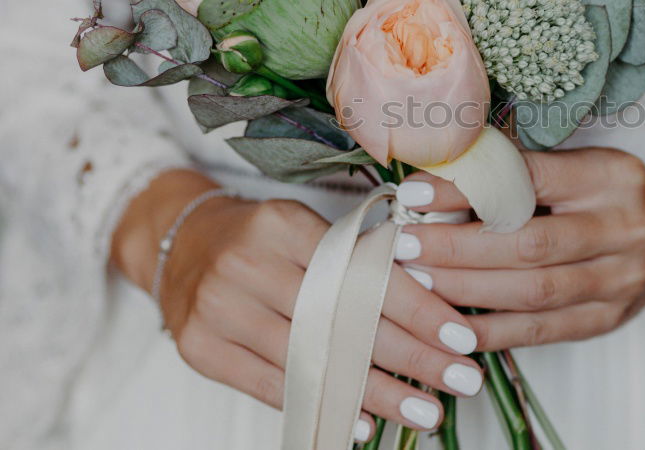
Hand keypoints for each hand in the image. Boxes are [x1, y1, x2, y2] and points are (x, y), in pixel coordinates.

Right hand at [111, 170, 482, 440]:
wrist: (180, 242)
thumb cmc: (260, 236)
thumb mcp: (306, 225)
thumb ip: (356, 257)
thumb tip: (430, 302)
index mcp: (283, 224)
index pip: (364, 273)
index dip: (419, 309)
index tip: (461, 338)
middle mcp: (248, 264)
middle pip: (343, 320)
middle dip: (412, 356)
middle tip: (459, 382)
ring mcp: (219, 308)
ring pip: (313, 360)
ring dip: (377, 392)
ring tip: (425, 412)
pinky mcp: (201, 349)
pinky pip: (271, 387)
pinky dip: (321, 405)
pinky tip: (363, 422)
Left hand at [393, 151, 644, 350]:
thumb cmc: (600, 194)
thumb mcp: (573, 167)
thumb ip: (516, 174)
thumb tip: (431, 182)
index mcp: (611, 175)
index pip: (528, 179)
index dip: (465, 189)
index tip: (412, 194)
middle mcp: (624, 227)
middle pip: (528, 243)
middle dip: (456, 248)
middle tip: (404, 247)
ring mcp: (622, 279)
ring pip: (533, 291)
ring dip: (466, 290)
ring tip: (417, 283)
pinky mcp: (609, 319)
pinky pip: (542, 330)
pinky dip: (492, 330)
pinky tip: (450, 326)